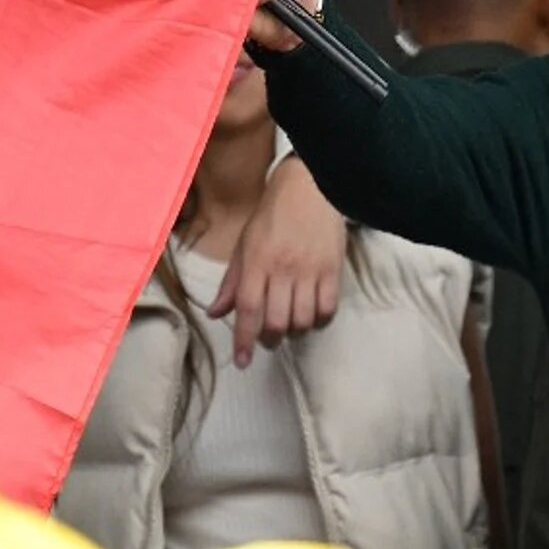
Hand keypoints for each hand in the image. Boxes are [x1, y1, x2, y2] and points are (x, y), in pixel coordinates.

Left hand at [208, 156, 345, 367]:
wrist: (309, 187)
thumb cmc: (271, 217)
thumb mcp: (244, 245)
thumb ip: (232, 282)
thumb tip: (215, 313)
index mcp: (256, 261)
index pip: (248, 309)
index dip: (243, 339)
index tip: (242, 362)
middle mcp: (282, 268)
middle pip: (277, 321)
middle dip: (270, 338)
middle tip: (268, 338)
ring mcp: (310, 269)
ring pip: (303, 319)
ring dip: (295, 331)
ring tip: (290, 325)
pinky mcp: (333, 268)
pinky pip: (328, 308)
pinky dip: (319, 320)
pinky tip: (312, 316)